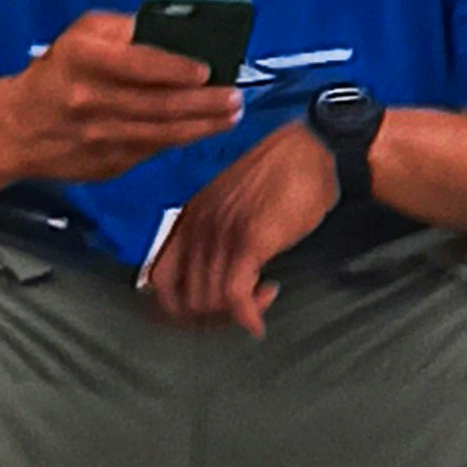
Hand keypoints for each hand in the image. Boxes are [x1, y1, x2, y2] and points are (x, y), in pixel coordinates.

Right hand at [0, 11, 244, 189]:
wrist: (17, 129)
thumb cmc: (58, 72)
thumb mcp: (82, 33)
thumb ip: (123, 28)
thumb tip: (170, 29)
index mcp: (83, 60)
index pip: (137, 64)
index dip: (174, 68)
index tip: (206, 70)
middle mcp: (91, 101)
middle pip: (157, 104)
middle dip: (203, 103)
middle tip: (234, 97)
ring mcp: (99, 139)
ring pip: (160, 133)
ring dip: (201, 126)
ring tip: (230, 116)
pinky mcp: (106, 166)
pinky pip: (150, 151)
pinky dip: (177, 140)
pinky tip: (199, 130)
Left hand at [140, 120, 340, 333]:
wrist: (309, 147)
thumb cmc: (278, 173)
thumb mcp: (231, 204)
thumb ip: (215, 236)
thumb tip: (214, 278)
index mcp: (188, 219)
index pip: (157, 281)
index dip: (178, 309)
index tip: (206, 313)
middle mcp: (197, 228)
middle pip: (183, 301)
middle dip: (211, 319)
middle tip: (237, 313)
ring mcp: (221, 234)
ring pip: (207, 304)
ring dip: (234, 316)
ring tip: (259, 298)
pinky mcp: (249, 240)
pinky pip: (235, 297)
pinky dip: (248, 316)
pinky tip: (261, 312)